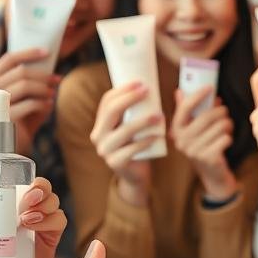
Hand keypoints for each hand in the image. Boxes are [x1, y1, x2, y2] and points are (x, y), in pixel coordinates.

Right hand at [0, 48, 59, 153]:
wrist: (12, 146)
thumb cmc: (20, 117)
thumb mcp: (25, 96)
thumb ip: (32, 80)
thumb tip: (50, 67)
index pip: (9, 58)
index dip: (29, 53)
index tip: (47, 52)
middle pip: (21, 71)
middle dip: (43, 74)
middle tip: (56, 79)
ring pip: (25, 85)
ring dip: (44, 88)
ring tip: (52, 94)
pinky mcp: (4, 118)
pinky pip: (30, 103)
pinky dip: (43, 103)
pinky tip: (48, 106)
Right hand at [89, 82, 159, 201]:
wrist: (136, 175)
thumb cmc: (137, 145)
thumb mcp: (132, 126)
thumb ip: (135, 112)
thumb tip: (149, 85)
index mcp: (101, 124)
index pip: (107, 101)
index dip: (123, 90)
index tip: (141, 83)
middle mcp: (98, 136)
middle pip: (112, 111)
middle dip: (131, 98)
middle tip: (148, 91)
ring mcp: (105, 151)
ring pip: (124, 130)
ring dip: (143, 120)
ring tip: (159, 115)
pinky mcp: (116, 163)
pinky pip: (132, 149)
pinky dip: (146, 141)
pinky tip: (158, 136)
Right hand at [171, 86, 237, 200]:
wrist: (212, 172)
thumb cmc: (203, 144)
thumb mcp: (192, 128)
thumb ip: (187, 110)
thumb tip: (179, 91)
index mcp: (176, 129)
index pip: (185, 108)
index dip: (198, 95)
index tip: (210, 87)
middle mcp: (182, 140)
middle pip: (207, 116)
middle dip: (221, 112)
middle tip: (225, 113)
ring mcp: (194, 151)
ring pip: (219, 126)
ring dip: (227, 124)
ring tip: (226, 128)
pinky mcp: (208, 158)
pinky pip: (226, 138)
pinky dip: (229, 137)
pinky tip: (225, 140)